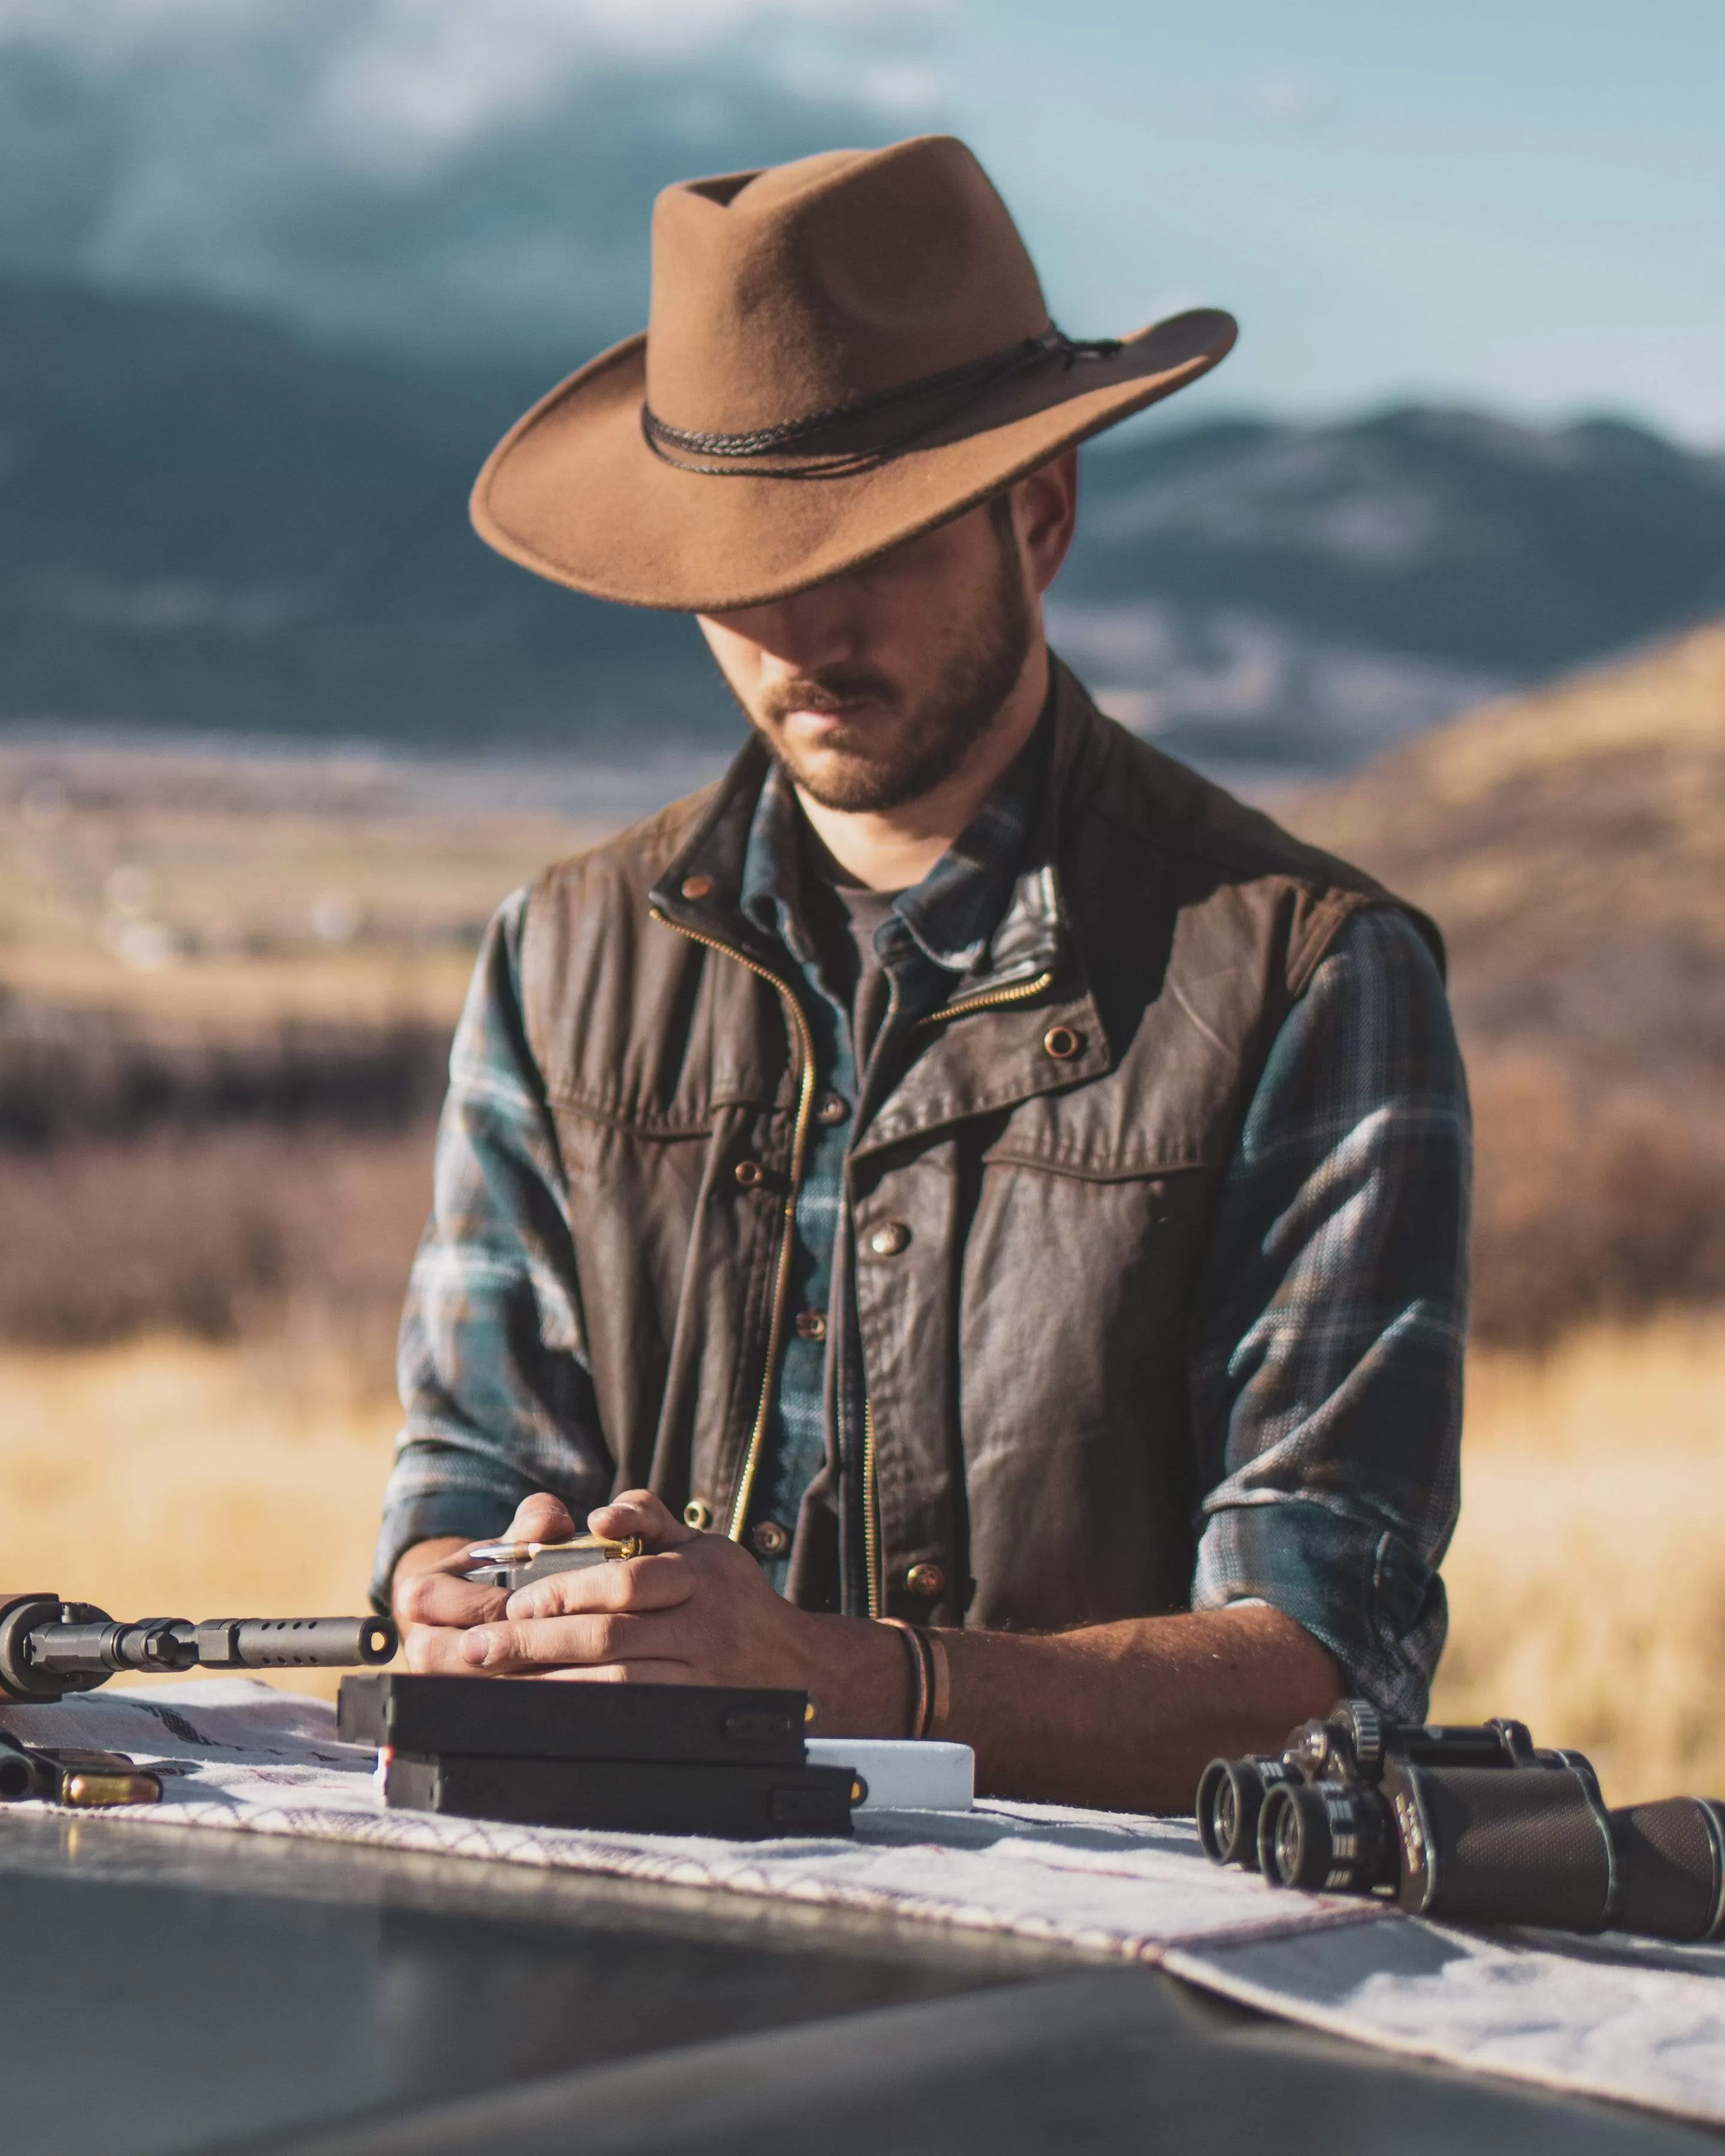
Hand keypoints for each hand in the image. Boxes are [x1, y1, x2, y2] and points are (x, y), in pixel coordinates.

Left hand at [395, 1489, 907, 1734]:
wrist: (800, 1667)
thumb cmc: (732, 1596)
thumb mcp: (701, 1544)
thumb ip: (648, 1517)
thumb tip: (600, 1510)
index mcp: (703, 1574)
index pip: (626, 1581)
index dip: (566, 1591)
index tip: (517, 1601)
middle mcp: (707, 1625)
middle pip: (611, 1636)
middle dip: (537, 1643)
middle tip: (481, 1647)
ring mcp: (704, 1677)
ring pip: (617, 1685)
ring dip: (550, 1683)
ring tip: (499, 1681)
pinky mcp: (696, 1717)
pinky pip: (630, 1717)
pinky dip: (581, 1714)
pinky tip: (543, 1710)